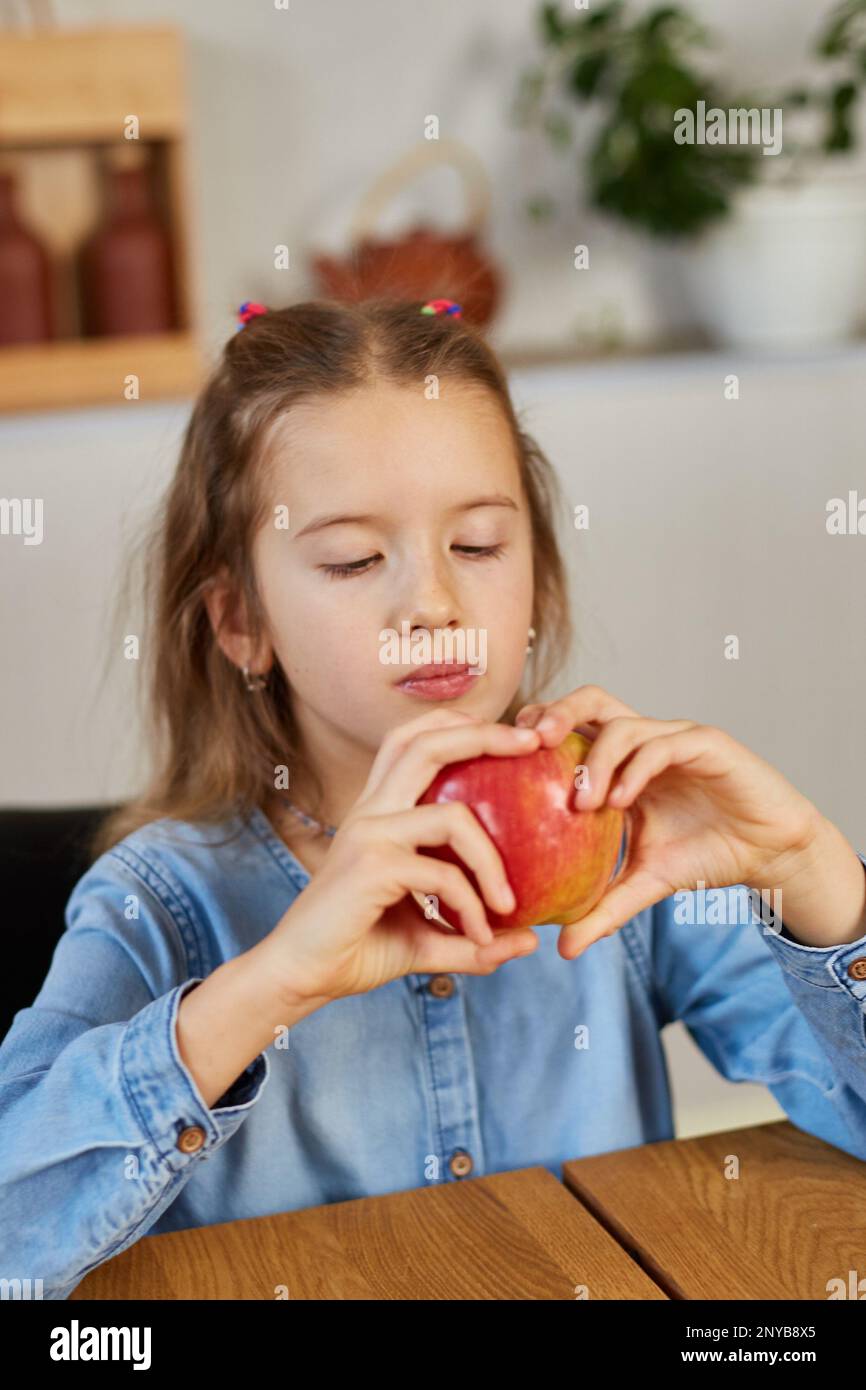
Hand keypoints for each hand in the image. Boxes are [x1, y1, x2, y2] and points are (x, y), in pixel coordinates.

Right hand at [264, 709, 543, 1003]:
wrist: (300, 978)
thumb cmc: (357, 950)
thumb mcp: (428, 939)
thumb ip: (475, 937)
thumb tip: (529, 942)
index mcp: (380, 810)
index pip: (415, 742)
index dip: (462, 726)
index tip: (514, 737)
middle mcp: (372, 810)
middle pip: (428, 743)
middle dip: (486, 735)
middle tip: (533, 743)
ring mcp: (370, 834)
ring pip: (454, 817)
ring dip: (493, 863)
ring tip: (509, 906)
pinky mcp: (372, 866)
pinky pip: (443, 876)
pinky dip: (471, 908)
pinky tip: (478, 937)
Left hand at [515, 684, 820, 958]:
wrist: (770, 853)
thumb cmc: (706, 855)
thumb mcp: (646, 884)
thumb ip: (604, 909)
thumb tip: (563, 950)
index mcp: (621, 761)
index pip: (570, 726)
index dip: (534, 730)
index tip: (502, 757)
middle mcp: (643, 739)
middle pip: (589, 700)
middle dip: (554, 713)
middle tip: (529, 744)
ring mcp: (673, 737)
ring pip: (622, 724)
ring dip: (594, 760)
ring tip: (581, 803)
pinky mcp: (706, 743)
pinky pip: (662, 744)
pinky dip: (635, 769)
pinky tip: (620, 802)